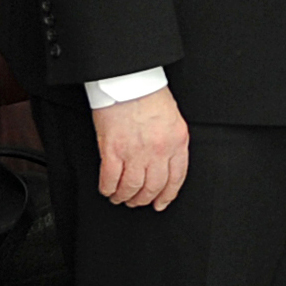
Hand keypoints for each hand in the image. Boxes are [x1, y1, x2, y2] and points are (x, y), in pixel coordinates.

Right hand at [92, 86, 188, 209]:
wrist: (129, 82)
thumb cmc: (150, 96)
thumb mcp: (173, 120)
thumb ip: (172, 142)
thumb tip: (167, 163)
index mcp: (177, 142)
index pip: (176, 178)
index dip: (167, 195)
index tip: (161, 203)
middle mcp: (159, 150)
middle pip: (154, 186)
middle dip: (144, 199)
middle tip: (137, 202)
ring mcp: (135, 151)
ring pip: (132, 186)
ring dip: (125, 197)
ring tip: (121, 198)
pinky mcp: (112, 149)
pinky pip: (110, 178)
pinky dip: (108, 188)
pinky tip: (107, 190)